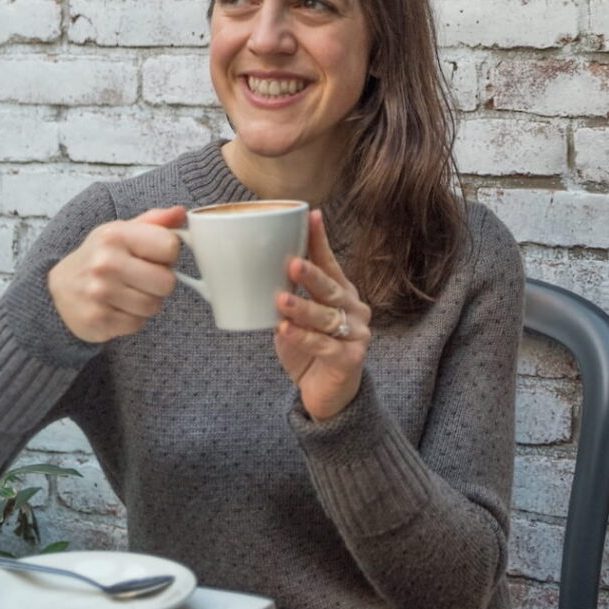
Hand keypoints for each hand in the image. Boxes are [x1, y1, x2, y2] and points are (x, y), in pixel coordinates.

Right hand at [47, 206, 184, 342]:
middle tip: (142, 278)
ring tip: (129, 293)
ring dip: (147, 302)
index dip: (169, 254)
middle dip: (160, 283)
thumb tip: (181, 212)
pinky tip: (117, 307)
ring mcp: (100, 292)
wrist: (58, 290)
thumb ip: (154, 221)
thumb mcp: (120, 232)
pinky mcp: (98, 319)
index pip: (170, 246)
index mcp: (115, 235)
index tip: (154, 256)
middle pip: (167, 282)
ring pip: (153, 306)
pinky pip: (137, 324)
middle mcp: (105, 262)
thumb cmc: (98, 257)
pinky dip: (132, 319)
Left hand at [274, 210, 370, 421]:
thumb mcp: (296, 316)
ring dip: (303, 308)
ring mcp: (356, 333)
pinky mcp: (351, 359)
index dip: (320, 240)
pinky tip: (285, 330)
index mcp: (341, 291)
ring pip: (326, 316)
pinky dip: (304, 338)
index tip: (311, 215)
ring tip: (281, 300)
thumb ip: (286, 292)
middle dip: (311, 274)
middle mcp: (354, 308)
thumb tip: (252, 264)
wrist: (325, 392)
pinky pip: (325, 346)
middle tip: (292, 262)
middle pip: (330, 287)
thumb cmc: (309, 348)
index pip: (330, 261)